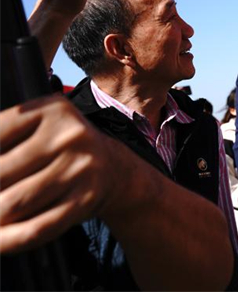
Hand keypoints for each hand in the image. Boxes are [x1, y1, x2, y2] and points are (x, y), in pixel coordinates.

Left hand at [0, 96, 118, 253]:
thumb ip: (5, 138)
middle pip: (0, 174)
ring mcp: (81, 168)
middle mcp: (69, 135)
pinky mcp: (86, 199)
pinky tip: (1, 239)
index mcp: (52, 110)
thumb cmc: (63, 148)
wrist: (114, 166)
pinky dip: (10, 240)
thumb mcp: (38, 126)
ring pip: (14, 204)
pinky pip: (38, 228)